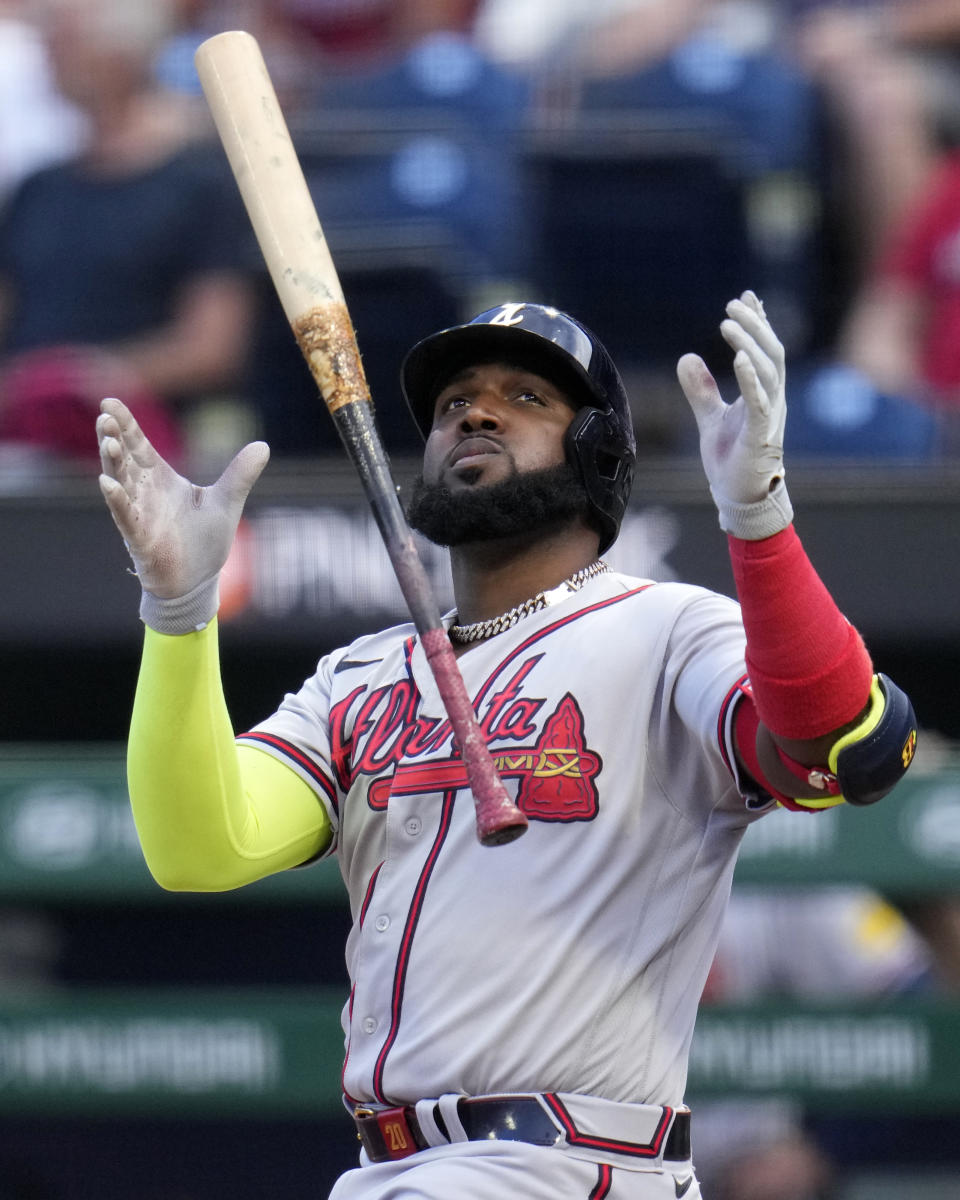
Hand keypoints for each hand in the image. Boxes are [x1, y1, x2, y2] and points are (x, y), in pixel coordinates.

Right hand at [96, 396, 268, 601]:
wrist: (198, 581)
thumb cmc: (205, 542)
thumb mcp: (226, 502)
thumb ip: (240, 475)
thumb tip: (263, 445)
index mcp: (160, 479)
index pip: (139, 445)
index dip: (126, 424)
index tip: (110, 400)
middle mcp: (145, 492)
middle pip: (124, 457)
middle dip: (113, 436)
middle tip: (106, 413)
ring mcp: (139, 514)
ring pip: (120, 483)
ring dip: (113, 462)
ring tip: (108, 441)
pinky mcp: (140, 538)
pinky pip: (125, 516)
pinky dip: (118, 500)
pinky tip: (107, 483)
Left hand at [677, 291, 792, 538]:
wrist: (739, 498)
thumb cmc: (731, 460)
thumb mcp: (711, 418)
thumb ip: (701, 389)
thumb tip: (686, 357)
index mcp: (763, 394)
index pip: (764, 350)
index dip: (758, 323)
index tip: (746, 297)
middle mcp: (772, 399)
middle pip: (770, 352)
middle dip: (755, 325)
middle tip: (733, 305)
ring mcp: (769, 416)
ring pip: (767, 370)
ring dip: (749, 343)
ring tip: (728, 323)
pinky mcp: (760, 434)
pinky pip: (759, 400)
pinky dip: (749, 377)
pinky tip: (738, 356)